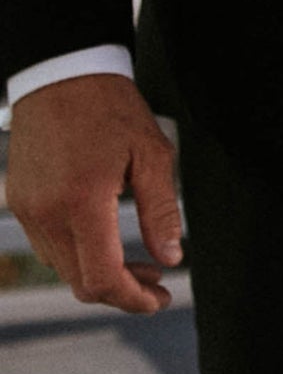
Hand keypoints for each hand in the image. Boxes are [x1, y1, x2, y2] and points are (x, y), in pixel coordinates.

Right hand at [5, 75, 181, 314]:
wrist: (61, 74)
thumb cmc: (111, 108)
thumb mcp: (152, 153)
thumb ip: (162, 211)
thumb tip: (172, 258)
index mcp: (83, 202)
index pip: (102, 278)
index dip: (133, 299)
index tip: (160, 299)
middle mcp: (47, 214)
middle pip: (81, 282)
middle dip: (122, 291)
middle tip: (158, 283)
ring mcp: (28, 210)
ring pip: (64, 268)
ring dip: (100, 274)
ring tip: (139, 262)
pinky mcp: (20, 202)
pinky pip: (48, 246)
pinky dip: (78, 255)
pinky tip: (105, 240)